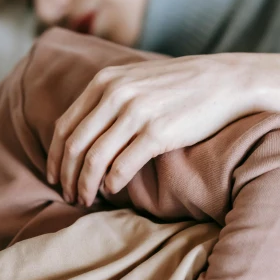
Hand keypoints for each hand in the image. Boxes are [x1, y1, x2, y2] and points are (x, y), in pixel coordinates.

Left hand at [46, 52, 279, 206]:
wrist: (225, 81)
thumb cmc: (180, 86)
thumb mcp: (135, 79)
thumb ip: (107, 98)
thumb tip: (81, 136)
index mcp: (105, 81)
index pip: (64, 126)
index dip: (54, 157)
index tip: (54, 176)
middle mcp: (116, 94)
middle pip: (74, 146)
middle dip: (66, 176)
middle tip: (68, 195)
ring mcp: (136, 113)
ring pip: (94, 160)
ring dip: (85, 186)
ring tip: (86, 200)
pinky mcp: (157, 132)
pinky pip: (121, 167)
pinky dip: (111, 184)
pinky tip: (113, 191)